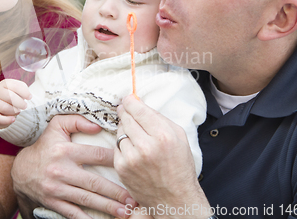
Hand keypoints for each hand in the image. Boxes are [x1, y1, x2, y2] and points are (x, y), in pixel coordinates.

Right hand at [0, 79, 31, 128]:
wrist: (3, 102)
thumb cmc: (14, 94)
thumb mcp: (20, 89)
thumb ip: (24, 89)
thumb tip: (28, 96)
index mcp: (4, 83)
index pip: (15, 86)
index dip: (24, 92)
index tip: (30, 97)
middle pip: (10, 97)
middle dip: (20, 103)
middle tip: (25, 106)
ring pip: (4, 108)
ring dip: (14, 111)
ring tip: (18, 111)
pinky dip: (6, 120)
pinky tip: (13, 119)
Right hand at [12, 115, 135, 218]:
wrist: (21, 170)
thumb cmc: (45, 146)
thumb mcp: (56, 126)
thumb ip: (77, 120)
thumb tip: (98, 125)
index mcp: (65, 151)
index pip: (96, 155)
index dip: (115, 160)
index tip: (131, 164)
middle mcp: (61, 171)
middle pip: (94, 183)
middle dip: (116, 192)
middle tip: (133, 198)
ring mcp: (57, 189)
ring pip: (87, 200)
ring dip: (108, 207)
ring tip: (125, 212)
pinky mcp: (54, 203)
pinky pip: (73, 213)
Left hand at [114, 95, 209, 218]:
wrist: (175, 198)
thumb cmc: (179, 166)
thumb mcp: (179, 137)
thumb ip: (160, 118)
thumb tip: (140, 104)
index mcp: (163, 136)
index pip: (139, 110)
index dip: (130, 102)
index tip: (127, 99)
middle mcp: (146, 147)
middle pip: (126, 118)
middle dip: (126, 112)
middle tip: (126, 110)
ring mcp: (132, 158)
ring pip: (120, 131)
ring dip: (124, 129)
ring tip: (135, 134)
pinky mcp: (122, 168)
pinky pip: (116, 147)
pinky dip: (122, 145)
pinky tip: (132, 149)